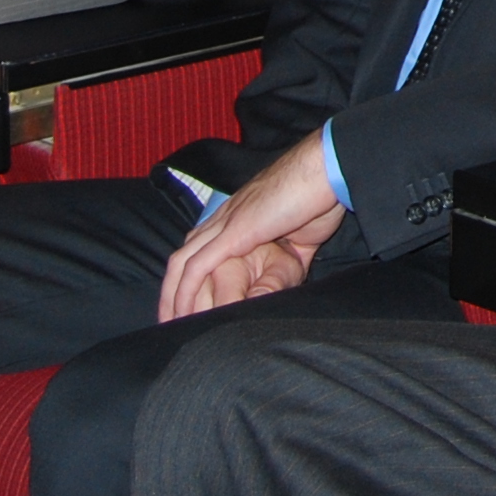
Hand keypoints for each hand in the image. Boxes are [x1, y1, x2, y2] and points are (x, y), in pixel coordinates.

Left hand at [159, 130, 347, 320]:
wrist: (327, 170)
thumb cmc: (319, 193)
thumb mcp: (301, 232)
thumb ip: (292, 250)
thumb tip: (293, 268)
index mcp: (241, 215)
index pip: (201, 247)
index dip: (190, 277)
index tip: (188, 306)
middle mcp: (226, 216)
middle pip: (184, 255)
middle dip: (172, 290)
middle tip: (168, 323)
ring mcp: (227, 222)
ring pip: (184, 262)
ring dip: (173, 295)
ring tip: (170, 325)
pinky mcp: (234, 232)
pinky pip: (199, 265)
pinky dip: (187, 291)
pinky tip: (183, 312)